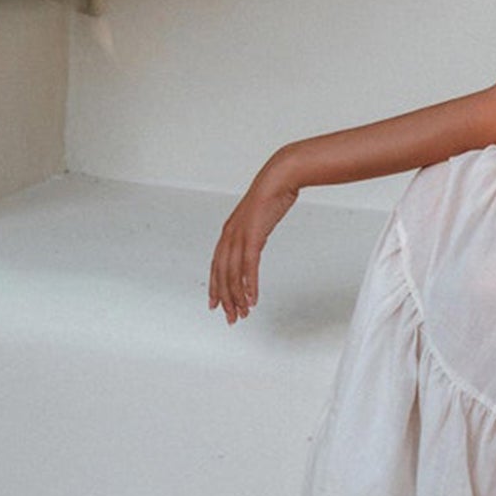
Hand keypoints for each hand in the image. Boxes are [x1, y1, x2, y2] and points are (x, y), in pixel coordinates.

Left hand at [208, 164, 299, 324]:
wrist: (280, 178)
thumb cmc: (271, 196)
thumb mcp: (257, 219)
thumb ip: (252, 234)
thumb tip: (254, 245)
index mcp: (228, 232)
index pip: (216, 267)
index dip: (215, 288)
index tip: (216, 305)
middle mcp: (229, 236)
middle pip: (222, 275)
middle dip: (226, 299)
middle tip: (232, 318)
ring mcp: (239, 236)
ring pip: (233, 274)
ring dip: (238, 296)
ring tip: (243, 312)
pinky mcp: (253, 236)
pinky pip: (248, 266)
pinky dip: (250, 284)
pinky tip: (253, 298)